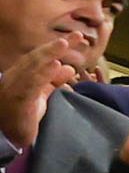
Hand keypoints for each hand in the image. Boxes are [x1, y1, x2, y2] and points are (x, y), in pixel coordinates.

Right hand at [0, 34, 87, 150]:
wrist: (7, 137)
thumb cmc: (23, 116)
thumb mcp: (40, 96)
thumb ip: (52, 82)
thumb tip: (68, 68)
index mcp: (21, 76)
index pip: (39, 58)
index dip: (55, 47)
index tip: (75, 37)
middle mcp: (15, 78)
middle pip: (36, 58)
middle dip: (55, 45)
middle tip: (77, 35)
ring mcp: (15, 88)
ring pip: (32, 67)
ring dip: (49, 54)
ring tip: (64, 44)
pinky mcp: (19, 100)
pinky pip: (31, 84)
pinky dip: (43, 74)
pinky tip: (55, 66)